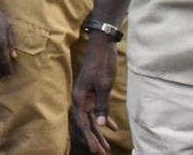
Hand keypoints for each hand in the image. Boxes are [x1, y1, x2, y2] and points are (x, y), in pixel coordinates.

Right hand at [72, 35, 117, 153]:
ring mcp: (87, 97)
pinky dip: (105, 120)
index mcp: (79, 98)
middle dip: (93, 139)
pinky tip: (113, 129)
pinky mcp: (94, 94)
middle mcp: (80, 99)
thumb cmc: (101, 65)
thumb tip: (101, 125)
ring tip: (106, 147)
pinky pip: (98, 111)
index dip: (88, 137)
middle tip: (101, 153)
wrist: (102, 48)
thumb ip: (102, 106)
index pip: (82, 122)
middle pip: (86, 123)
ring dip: (99, 132)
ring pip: (92, 119)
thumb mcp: (103, 86)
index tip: (93, 149)